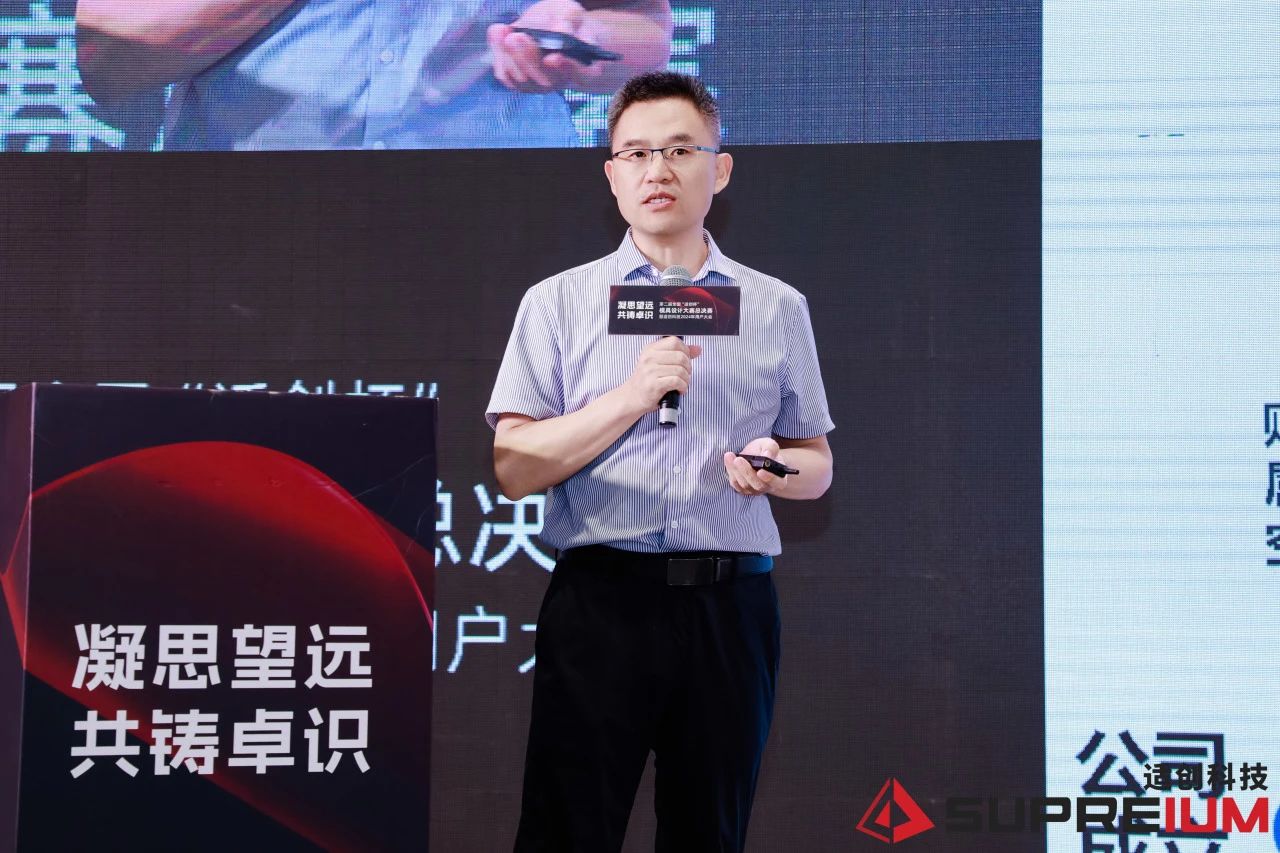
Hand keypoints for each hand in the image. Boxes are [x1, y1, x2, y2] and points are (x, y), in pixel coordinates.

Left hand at [487, 0, 603, 92]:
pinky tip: (498, 31)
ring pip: (522, 79)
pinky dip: (498, 53)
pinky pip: (505, 75)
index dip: (568, 68)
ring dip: (509, 55)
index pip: (582, 75)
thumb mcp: (571, 12)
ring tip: (505, 32)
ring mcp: (539, 84)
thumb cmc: (565, 21)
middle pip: (545, 80)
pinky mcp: (519, 81)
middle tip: (518, 37)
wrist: (552, 27)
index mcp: (585, 66)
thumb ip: (568, 19)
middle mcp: (562, 80)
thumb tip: (559, 30)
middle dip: (528, 58)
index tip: (553, 58)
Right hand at [622, 336, 701, 413]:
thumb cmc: (647, 380)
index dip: (685, 351)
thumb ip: (679, 354)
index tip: (685, 361)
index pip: (674, 341)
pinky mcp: (654, 384)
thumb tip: (697, 349)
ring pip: (680, 370)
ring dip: (686, 380)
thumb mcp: (660, 363)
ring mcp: (650, 371)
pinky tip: (679, 390)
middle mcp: (649, 358)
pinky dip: (683, 387)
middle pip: (680, 356)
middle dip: (688, 368)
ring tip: (682, 384)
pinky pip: (677, 381)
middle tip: (685, 375)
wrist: (632, 397)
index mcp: (651, 349)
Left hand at [723, 438, 787, 496]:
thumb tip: (767, 455)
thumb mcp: (769, 444)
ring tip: (730, 456)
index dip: (769, 478)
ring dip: (736, 470)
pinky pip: (735, 483)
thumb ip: (771, 448)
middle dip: (747, 472)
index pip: (776, 482)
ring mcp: (753, 490)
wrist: (754, 455)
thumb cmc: (764, 451)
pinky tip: (728, 459)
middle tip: (738, 459)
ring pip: (744, 484)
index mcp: (779, 478)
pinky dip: (730, 471)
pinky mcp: (741, 489)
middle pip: (757, 485)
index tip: (760, 471)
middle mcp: (767, 487)